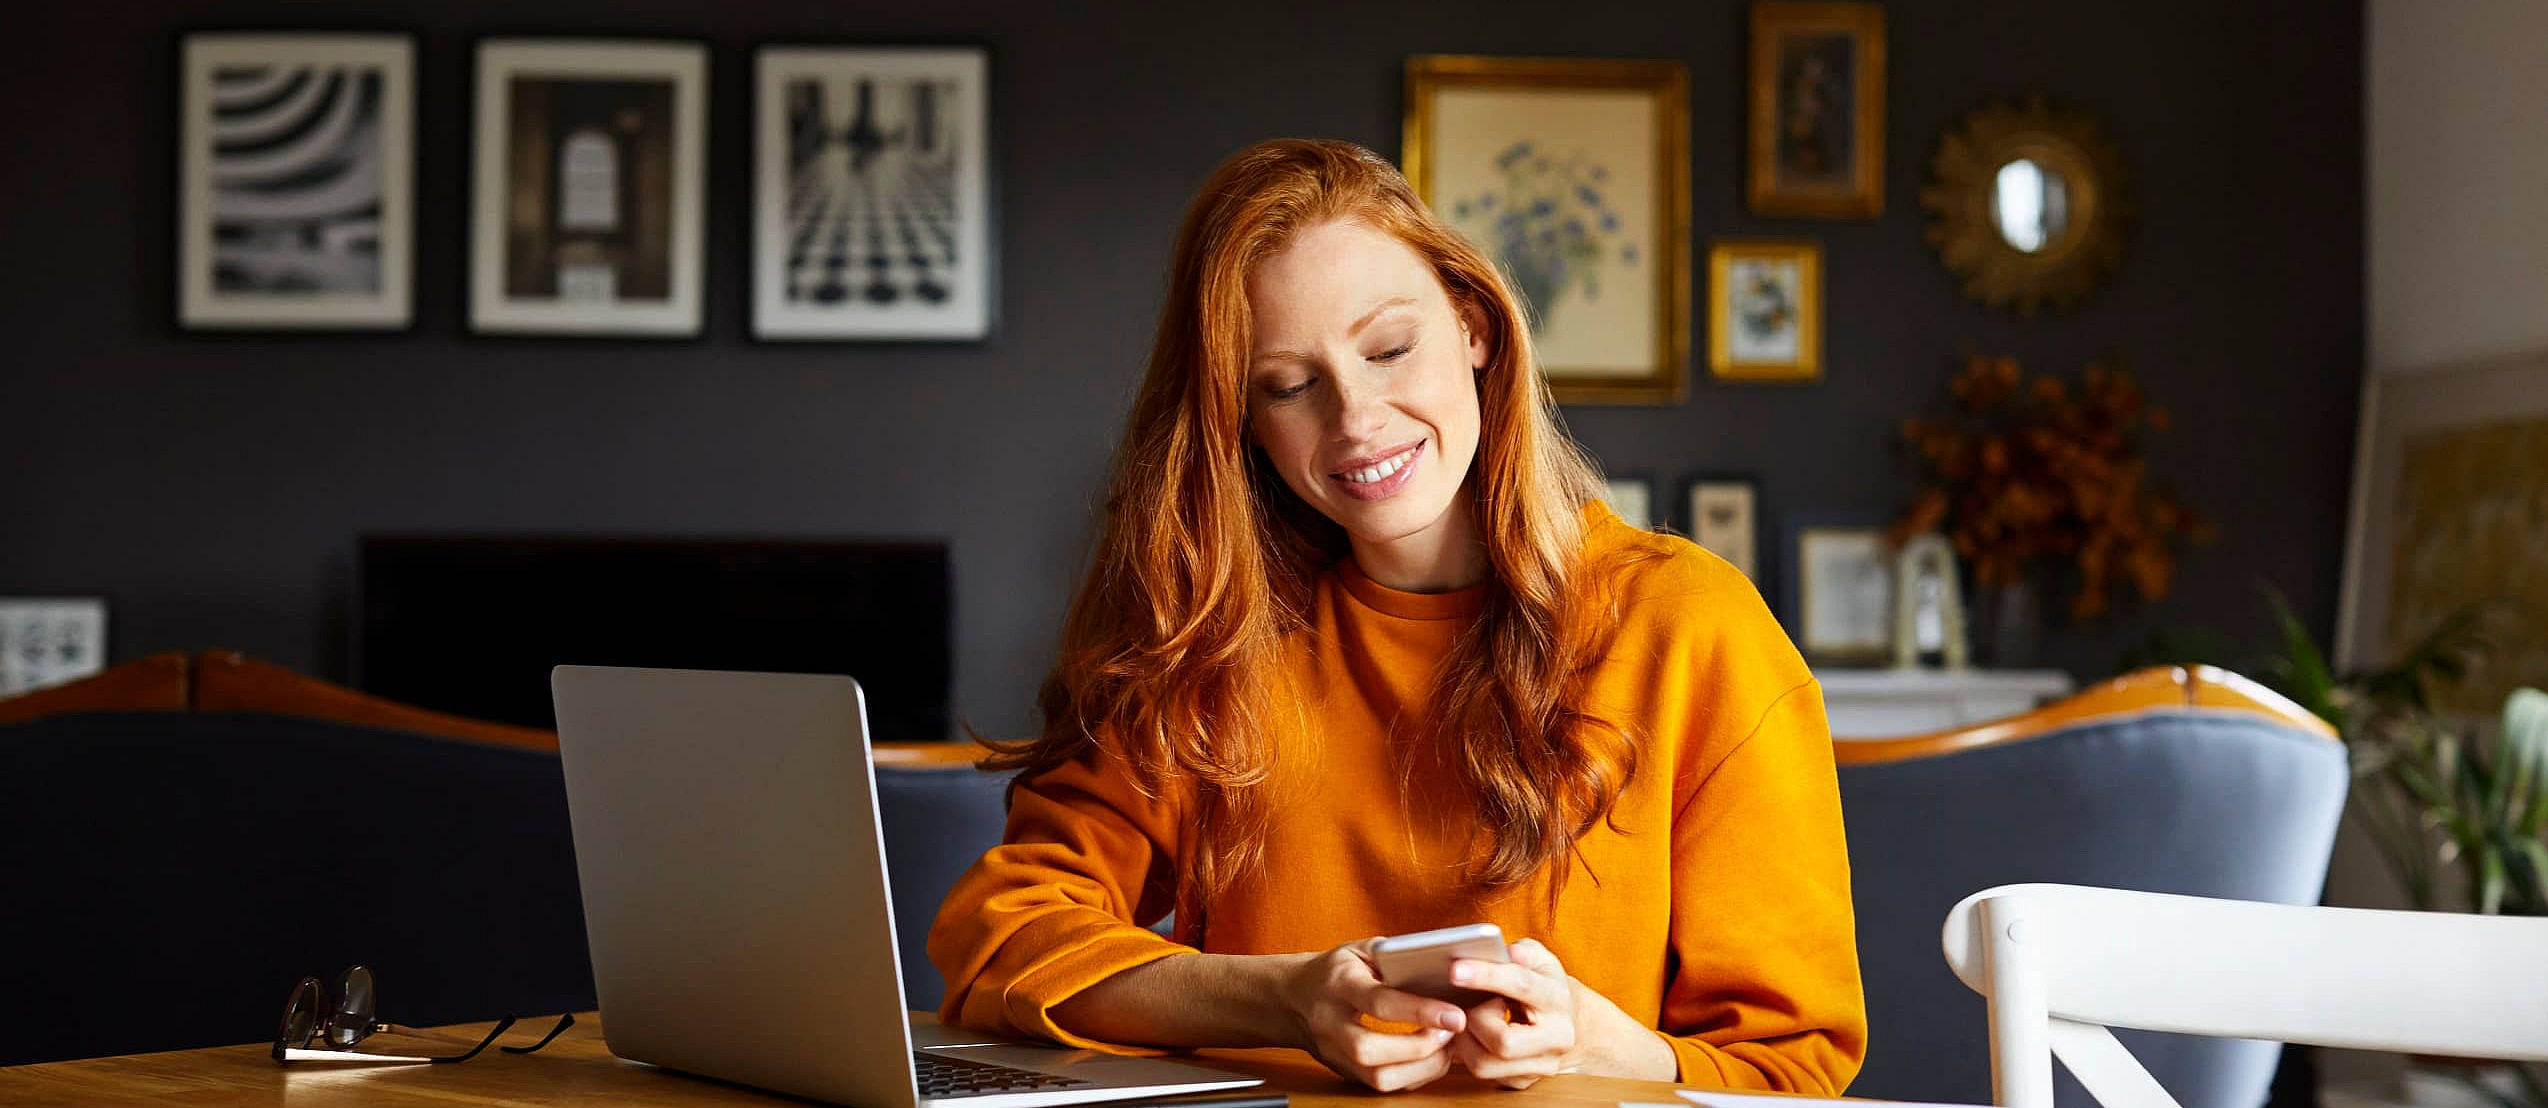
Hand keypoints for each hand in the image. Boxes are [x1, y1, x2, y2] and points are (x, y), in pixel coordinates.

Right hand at [1277, 939, 1468, 1091]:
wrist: (1291, 998)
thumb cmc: (1334, 970)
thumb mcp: (1360, 950)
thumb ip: (1395, 955)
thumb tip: (1442, 967)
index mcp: (1338, 984)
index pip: (1379, 1002)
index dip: (1420, 1011)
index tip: (1455, 1015)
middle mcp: (1330, 1023)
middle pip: (1371, 1050)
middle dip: (1420, 1047)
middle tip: (1451, 1033)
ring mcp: (1334, 1053)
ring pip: (1376, 1077)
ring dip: (1420, 1067)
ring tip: (1445, 1046)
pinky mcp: (1343, 1072)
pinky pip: (1381, 1085)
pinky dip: (1413, 1075)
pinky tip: (1431, 1057)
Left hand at [1446, 939, 1580, 1087]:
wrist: (1568, 1023)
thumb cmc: (1543, 985)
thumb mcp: (1541, 960)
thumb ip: (1524, 952)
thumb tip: (1507, 952)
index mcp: (1558, 1000)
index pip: (1521, 986)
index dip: (1486, 976)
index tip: (1454, 970)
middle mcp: (1556, 1038)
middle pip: (1504, 1042)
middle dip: (1476, 1020)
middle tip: (1469, 1003)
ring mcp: (1541, 1065)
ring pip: (1485, 1064)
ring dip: (1465, 1039)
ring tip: (1467, 1017)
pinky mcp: (1522, 1081)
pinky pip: (1482, 1074)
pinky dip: (1466, 1052)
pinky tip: (1470, 1033)